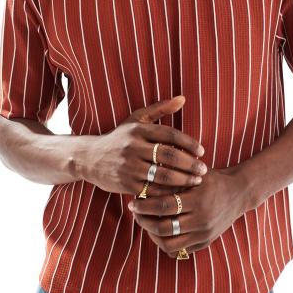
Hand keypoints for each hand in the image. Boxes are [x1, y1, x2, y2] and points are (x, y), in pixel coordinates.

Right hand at [80, 95, 206, 196]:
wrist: (90, 158)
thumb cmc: (119, 138)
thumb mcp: (136, 119)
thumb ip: (160, 109)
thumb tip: (183, 98)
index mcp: (138, 129)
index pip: (170, 135)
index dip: (189, 143)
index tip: (202, 151)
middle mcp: (133, 146)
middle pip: (169, 156)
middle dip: (190, 164)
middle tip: (203, 170)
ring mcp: (129, 166)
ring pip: (162, 174)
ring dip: (183, 180)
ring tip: (195, 182)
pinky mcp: (125, 184)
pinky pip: (151, 190)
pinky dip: (167, 193)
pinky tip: (179, 193)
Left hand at [128, 165, 254, 257]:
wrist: (238, 192)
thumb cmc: (211, 178)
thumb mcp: (194, 173)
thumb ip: (173, 177)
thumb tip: (144, 178)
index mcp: (197, 200)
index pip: (163, 207)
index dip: (144, 206)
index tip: (133, 203)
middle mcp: (201, 220)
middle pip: (163, 228)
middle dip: (145, 222)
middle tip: (136, 214)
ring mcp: (204, 234)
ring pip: (169, 244)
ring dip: (153, 236)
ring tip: (146, 224)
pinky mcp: (205, 242)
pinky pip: (180, 251)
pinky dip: (166, 243)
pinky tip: (159, 232)